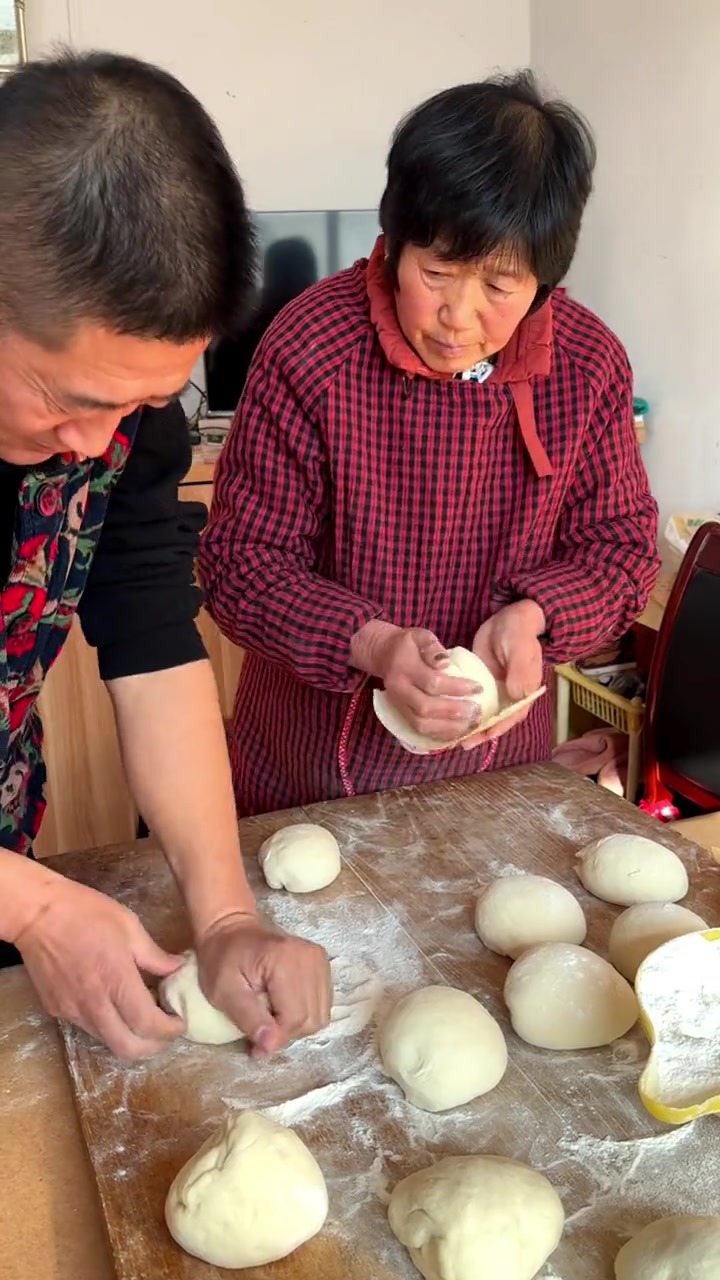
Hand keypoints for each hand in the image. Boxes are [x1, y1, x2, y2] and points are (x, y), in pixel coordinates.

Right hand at [14, 878, 183, 1058]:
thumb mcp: (129, 926)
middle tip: (165, 1031)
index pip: (148, 1025)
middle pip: (128, 1049)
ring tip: (141, 1016)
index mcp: (116, 981)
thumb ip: (155, 956)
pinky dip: (108, 1025)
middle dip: (153, 1047)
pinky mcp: (57, 1010)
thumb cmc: (86, 913)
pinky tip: (113, 1004)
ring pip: (107, 1041)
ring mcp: (72, 1011)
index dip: (169, 1030)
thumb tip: (178, 969)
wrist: (37, 913)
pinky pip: (88, 1028)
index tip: (181, 1022)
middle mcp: (93, 1004)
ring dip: (130, 1037)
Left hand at [196, 912, 332, 1056]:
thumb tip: (270, 1045)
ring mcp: (319, 959)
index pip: (294, 1017)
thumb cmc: (221, 959)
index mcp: (285, 959)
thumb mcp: (223, 991)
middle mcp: (310, 957)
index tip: (255, 1048)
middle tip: (260, 1034)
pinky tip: (282, 1009)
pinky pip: (321, 1005)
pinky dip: (303, 1015)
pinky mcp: (322, 964)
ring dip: (296, 1027)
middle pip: (311, 1019)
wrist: (231, 929)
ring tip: (271, 1020)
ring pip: (320, 1016)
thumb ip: (248, 1018)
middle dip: (285, 1034)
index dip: (276, 1038)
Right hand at [351, 619, 485, 742]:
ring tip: (470, 724)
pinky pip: (419, 731)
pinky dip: (440, 735)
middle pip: (426, 708)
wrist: (382, 654)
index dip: (457, 687)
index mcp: (404, 668)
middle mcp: (399, 690)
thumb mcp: (419, 635)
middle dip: (454, 712)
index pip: (432, 682)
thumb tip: (446, 663)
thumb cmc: (407, 644)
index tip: (478, 688)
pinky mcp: (401, 715)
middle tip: (477, 711)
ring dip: (448, 728)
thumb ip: (432, 647)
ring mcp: (398, 705)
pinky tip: (458, 732)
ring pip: (421, 724)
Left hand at [462, 600, 544, 749]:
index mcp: (524, 691)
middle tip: (463, 742)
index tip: (483, 736)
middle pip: (497, 720)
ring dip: (470, 725)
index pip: (513, 716)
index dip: (498, 727)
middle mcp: (510, 695)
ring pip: (483, 714)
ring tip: (453, 737)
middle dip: (480, 732)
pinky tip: (449, 717)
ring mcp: (495, 691)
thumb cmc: (518, 632)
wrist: (508, 618)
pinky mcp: (481, 684)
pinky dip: (462, 710)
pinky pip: (473, 701)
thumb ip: (520, 671)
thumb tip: (516, 695)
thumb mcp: (520, 649)